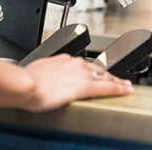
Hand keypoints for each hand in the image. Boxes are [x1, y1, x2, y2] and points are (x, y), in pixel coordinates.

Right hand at [0, 54, 132, 111]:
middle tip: (120, 81)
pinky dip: (118, 88)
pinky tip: (125, 91)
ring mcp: (81, 74)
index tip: (100, 75)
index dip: (95, 71)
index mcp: (65, 60)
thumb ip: (48, 74)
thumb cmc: (27, 79)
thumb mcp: (39, 72)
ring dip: (117, 81)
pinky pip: (106, 86)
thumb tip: (46, 79)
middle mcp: (75, 63)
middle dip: (110, 75)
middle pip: (98, 70)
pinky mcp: (85, 86)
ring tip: (126, 87)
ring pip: (105, 77)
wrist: (25, 84)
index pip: (85, 65)